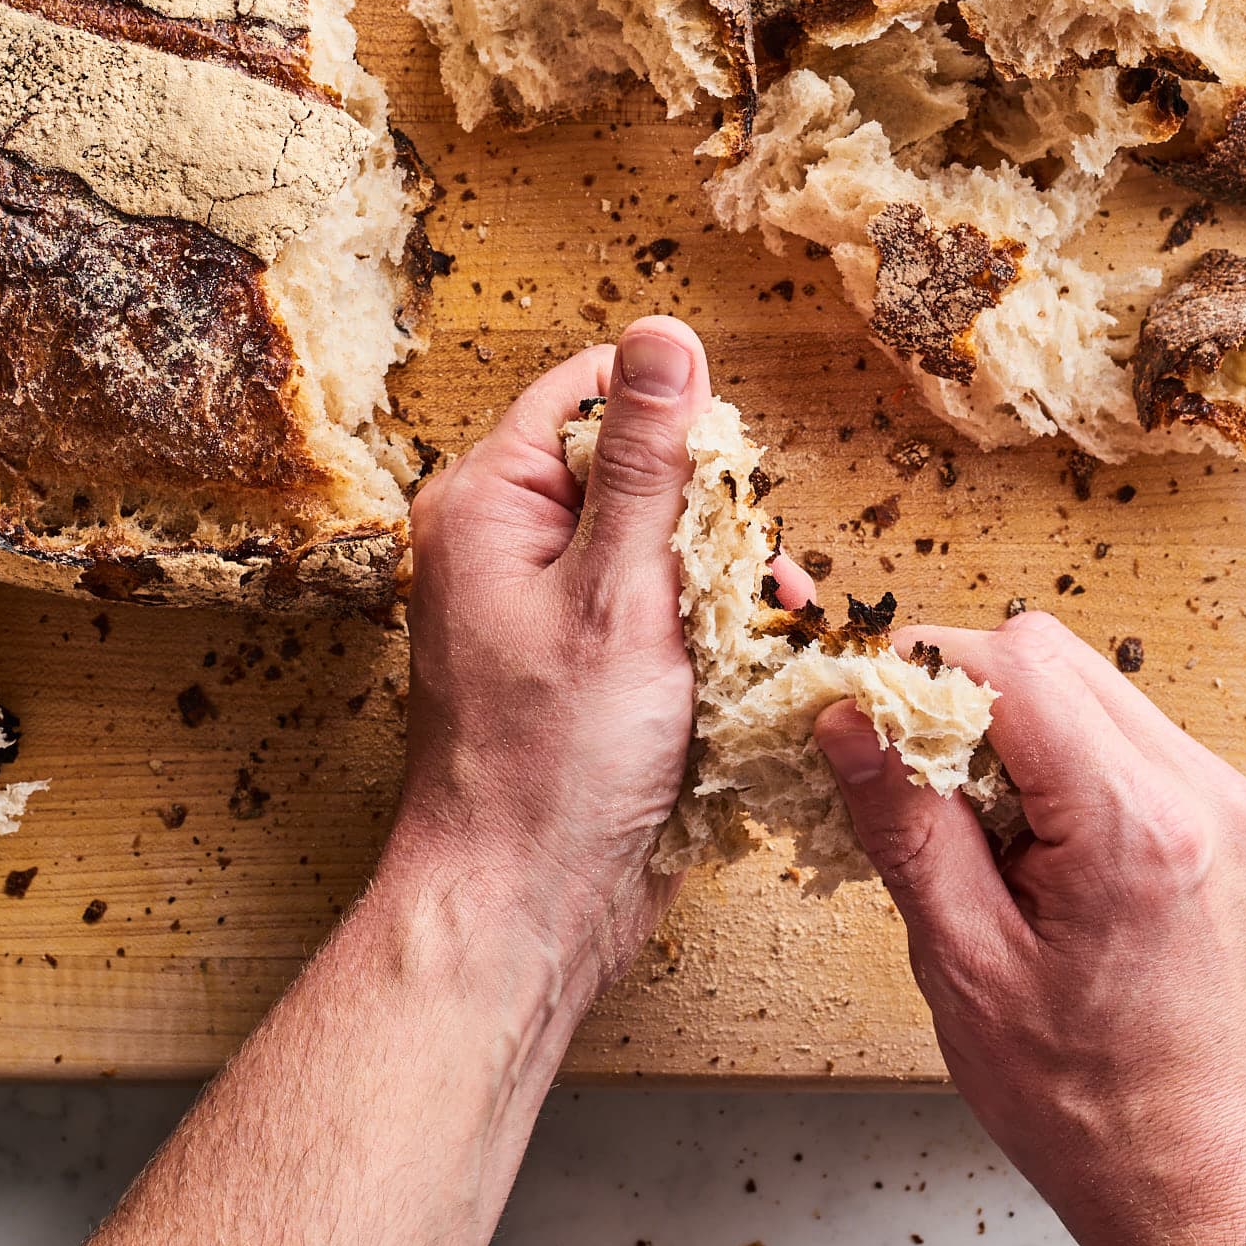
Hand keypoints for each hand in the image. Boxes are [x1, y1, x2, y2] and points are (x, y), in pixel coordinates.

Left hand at [385, 316, 710, 999]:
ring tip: (755, 643)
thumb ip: (649, 462)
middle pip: (640, 467)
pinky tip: (740, 681)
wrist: (524, 910)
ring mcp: (544, 608)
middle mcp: (507, 542)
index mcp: (490, 501)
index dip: (674, 425)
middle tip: (748, 588)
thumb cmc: (554, 764)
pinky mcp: (583, 668)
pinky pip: (660, 616)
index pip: (594, 391)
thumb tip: (665, 334)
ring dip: (723, 587)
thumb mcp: (618, 594)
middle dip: (712, 521)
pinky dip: (708, 641)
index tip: (721, 494)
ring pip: (664, 546)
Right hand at [815, 613, 1245, 1245]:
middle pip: (1049, 653)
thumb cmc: (1087, 1100)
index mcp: (1134, 825)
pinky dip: (1046, 752)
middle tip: (896, 767)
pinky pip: (1113, 730)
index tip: (855, 707)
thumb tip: (850, 721)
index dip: (917, 666)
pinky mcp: (1212, 815)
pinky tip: (1011, 832)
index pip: (1014, 664)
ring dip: (1001, 721)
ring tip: (956, 816)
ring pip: (1081, 682)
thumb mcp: (964, 965)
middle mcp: (1194, 792)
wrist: (1192, 1174)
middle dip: (955, 688)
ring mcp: (1214, 799)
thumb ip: (907, 825)